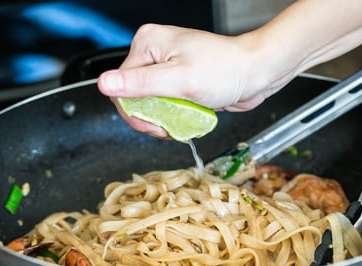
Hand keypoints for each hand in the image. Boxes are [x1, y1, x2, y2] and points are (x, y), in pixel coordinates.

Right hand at [96, 24, 293, 138]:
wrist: (256, 74)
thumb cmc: (226, 70)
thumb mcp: (179, 79)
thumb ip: (140, 83)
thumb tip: (104, 84)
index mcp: (147, 44)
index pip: (121, 87)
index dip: (135, 113)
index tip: (155, 125)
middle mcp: (153, 52)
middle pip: (132, 97)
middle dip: (149, 118)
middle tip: (169, 126)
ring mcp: (164, 67)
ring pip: (148, 105)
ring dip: (162, 119)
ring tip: (182, 119)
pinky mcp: (176, 81)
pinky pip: (163, 105)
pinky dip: (173, 116)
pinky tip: (187, 116)